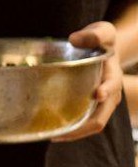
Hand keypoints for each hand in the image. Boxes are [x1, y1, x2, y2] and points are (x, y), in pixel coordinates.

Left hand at [54, 21, 120, 141]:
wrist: (106, 48)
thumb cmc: (101, 39)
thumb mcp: (102, 31)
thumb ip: (93, 34)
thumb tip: (75, 39)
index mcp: (114, 76)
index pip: (111, 87)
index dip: (105, 92)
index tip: (97, 94)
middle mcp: (111, 94)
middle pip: (100, 117)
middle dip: (82, 127)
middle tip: (59, 133)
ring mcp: (103, 103)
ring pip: (92, 125)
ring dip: (74, 133)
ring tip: (51, 136)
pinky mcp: (93, 106)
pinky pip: (85, 122)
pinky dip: (72, 129)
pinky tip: (52, 131)